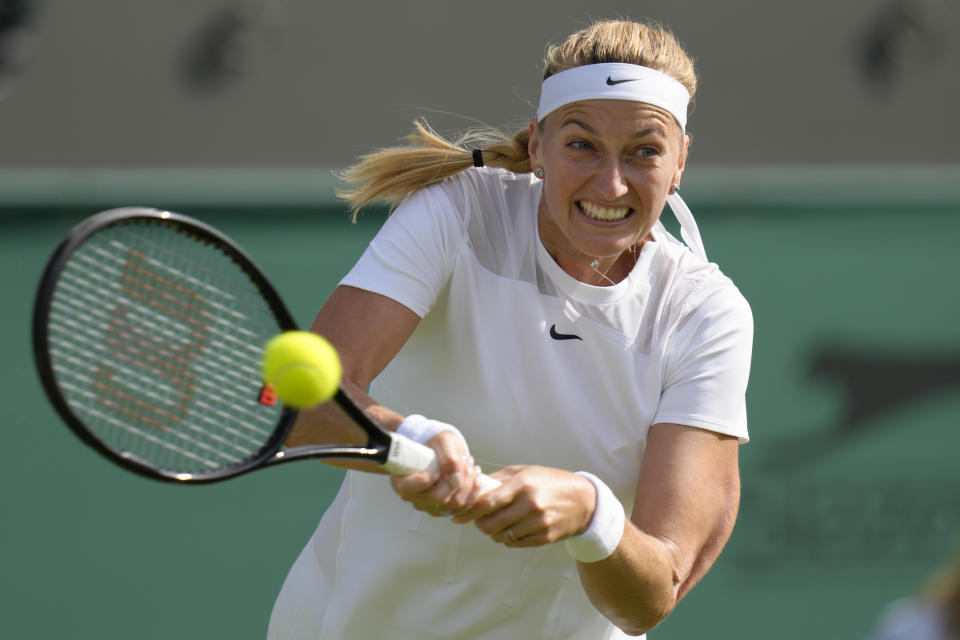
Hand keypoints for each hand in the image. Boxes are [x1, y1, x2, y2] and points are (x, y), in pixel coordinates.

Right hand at [389, 430, 482, 516]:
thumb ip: (449, 459)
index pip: (408, 489)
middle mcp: (414, 496)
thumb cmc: (436, 444)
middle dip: (459, 478)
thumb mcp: (443, 441)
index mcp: (403, 479)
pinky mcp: (444, 509)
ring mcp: (429, 505)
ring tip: (469, 464)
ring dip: (469, 482)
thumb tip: (456, 480)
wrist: (441, 450)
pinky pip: (465, 507)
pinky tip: (473, 476)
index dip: (425, 480)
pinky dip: (473, 490)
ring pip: (456, 503)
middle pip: (440, 498)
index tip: (436, 470)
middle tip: (465, 460)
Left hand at [452, 465, 596, 546]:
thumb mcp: (525, 472)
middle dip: (480, 524)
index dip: (468, 512)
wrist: (583, 500)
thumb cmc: (548, 481)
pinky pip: (516, 544)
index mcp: (522, 484)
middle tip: (480, 521)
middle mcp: (530, 504)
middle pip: (490, 524)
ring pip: (502, 536)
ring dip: (495, 532)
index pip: (486, 502)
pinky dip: (509, 539)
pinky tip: (513, 529)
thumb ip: (498, 479)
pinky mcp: (545, 537)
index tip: (458, 516)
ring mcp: (539, 522)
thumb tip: (472, 485)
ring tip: (499, 523)